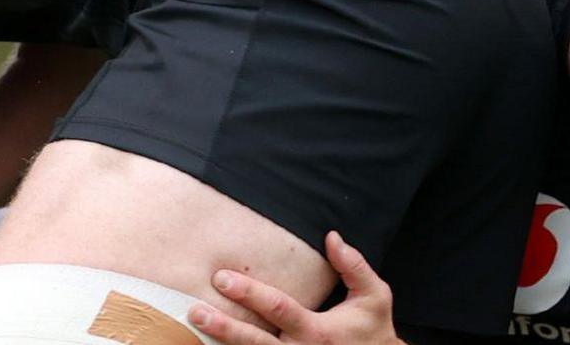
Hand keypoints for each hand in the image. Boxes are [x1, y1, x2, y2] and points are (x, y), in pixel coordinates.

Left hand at [189, 232, 402, 344]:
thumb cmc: (373, 331)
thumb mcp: (374, 296)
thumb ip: (354, 266)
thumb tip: (331, 237)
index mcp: (317, 331)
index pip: (277, 308)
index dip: (249, 293)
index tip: (222, 278)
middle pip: (255, 341)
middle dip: (224, 326)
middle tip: (195, 311)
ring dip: (223, 344)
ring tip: (195, 329)